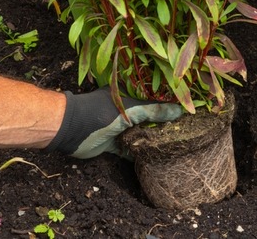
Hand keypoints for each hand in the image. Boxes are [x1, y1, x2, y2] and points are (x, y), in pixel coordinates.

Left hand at [45, 88, 181, 158]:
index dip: (167, 105)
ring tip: (174, 145)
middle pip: (148, 118)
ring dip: (152, 141)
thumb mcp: (130, 110)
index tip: (185, 112)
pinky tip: (155, 158)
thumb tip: (179, 111)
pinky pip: (130, 150)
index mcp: (128, 96)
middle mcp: (124, 111)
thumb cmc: (100, 113)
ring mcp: (119, 128)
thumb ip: (153, 110)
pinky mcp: (113, 145)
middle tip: (183, 131)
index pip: (152, 99)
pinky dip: (140, 154)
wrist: (70, 130)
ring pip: (140, 135)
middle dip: (162, 125)